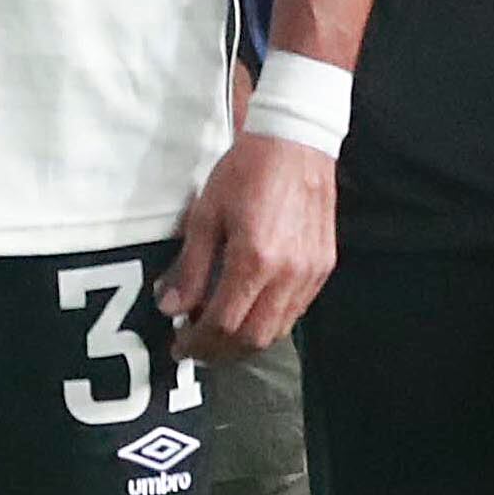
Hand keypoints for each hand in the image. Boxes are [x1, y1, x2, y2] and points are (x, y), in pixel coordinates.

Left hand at [160, 133, 335, 362]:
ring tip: (218, 337)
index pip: (223, 324)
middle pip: (252, 338)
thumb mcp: (205, 215)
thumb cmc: (247, 170)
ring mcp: (310, 273)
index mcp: (255, 259)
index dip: (198, 342)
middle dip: (219, 352)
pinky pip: (295, 313)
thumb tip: (170, 307)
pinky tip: (248, 314)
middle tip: (195, 349)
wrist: (295, 142)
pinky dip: (268, 323)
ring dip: (244, 343)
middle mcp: (288, 273)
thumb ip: (190, 267)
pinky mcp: (323, 267)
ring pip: (276, 331)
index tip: (179, 345)